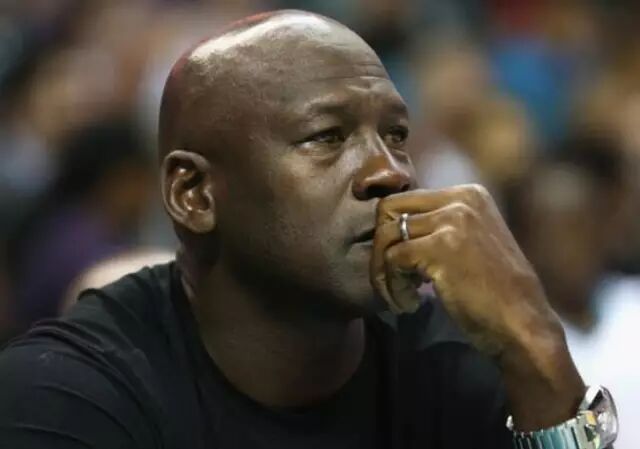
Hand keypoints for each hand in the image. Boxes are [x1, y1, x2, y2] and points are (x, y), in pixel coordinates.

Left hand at [371, 184, 584, 429]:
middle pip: (387, 210)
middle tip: (392, 281)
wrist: (523, 326)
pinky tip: (410, 305)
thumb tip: (389, 228)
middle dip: (380, 248)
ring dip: (384, 273)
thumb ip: (437, 227)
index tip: (403, 267)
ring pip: (386, 236)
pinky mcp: (442, 247)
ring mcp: (452, 221)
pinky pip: (392, 259)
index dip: (392, 235)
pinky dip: (393, 287)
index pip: (404, 200)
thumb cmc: (493, 294)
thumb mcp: (468, 244)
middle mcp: (460, 199)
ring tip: (401, 298)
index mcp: (467, 194)